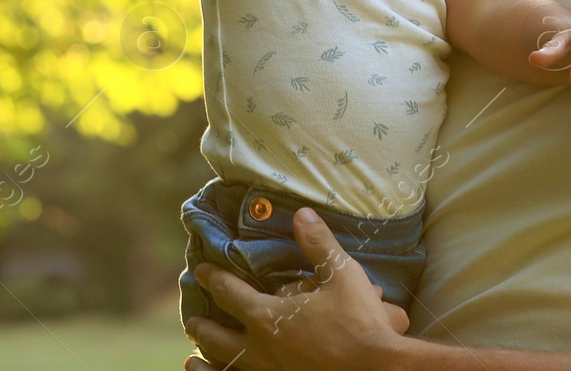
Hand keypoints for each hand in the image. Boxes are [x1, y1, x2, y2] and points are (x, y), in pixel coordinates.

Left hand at [183, 207, 412, 370]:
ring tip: (194, 357)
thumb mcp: (342, 275)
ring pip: (226, 366)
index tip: (201, 270)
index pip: (230, 292)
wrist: (379, 368)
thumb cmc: (360, 323)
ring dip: (207, 358)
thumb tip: (302, 215)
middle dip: (202, 325)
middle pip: (218, 336)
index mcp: (267, 316)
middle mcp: (259, 348)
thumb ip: (318, 244)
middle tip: (191, 318)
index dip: (214, 278)